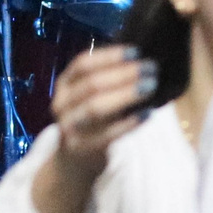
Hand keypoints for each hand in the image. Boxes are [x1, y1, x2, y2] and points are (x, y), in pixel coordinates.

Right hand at [50, 45, 157, 177]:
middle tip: (151, 69)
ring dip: (126, 94)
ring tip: (150, 86)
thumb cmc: (90, 121)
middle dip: (124, 74)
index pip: (83, 64)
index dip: (109, 56)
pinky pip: (107, 134)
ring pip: (96, 107)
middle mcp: (62, 104)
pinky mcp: (82, 148)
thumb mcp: (89, 97)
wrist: (74, 160)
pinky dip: (129, 123)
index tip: (136, 52)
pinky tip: (147, 114)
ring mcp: (69, 127)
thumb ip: (107, 80)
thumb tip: (140, 61)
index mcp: (64, 85)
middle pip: (92, 84)